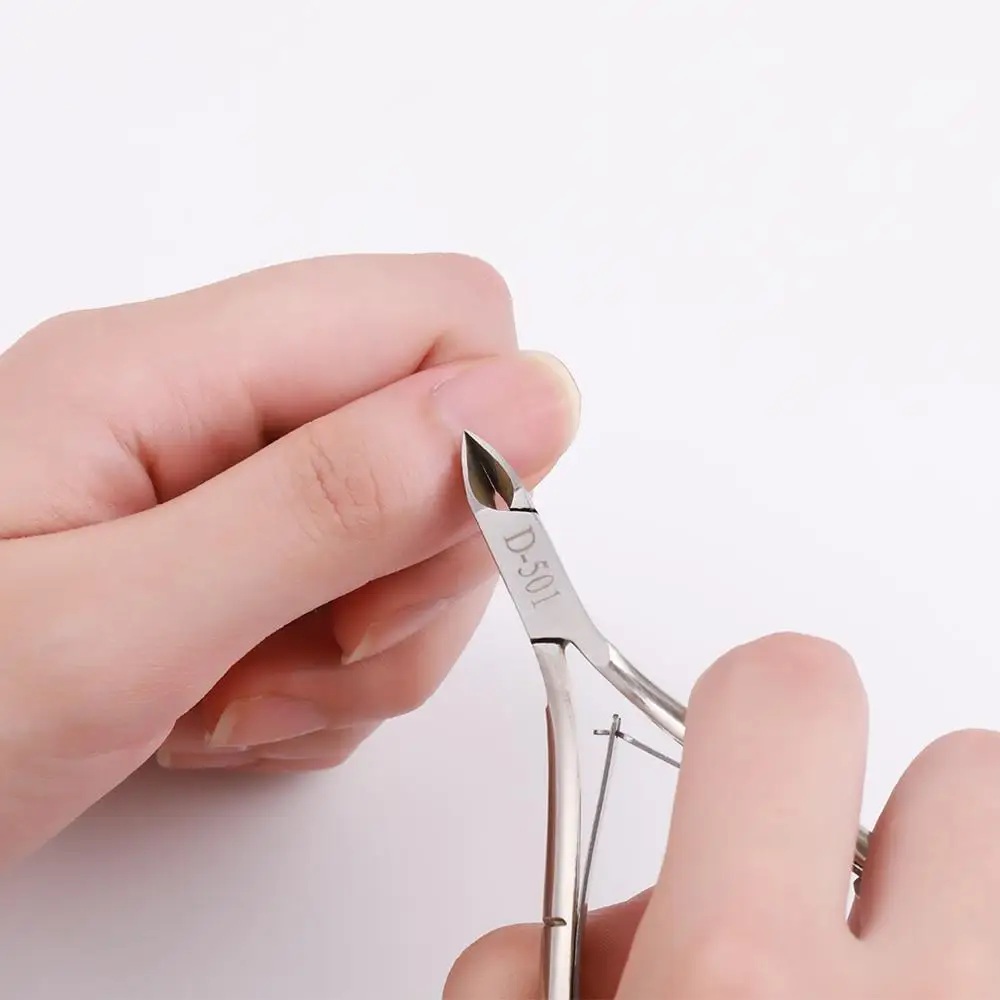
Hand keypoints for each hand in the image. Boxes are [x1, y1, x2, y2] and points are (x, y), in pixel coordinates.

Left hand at [0, 253, 579, 867]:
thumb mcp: (116, 626)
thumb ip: (335, 501)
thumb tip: (534, 399)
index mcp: (171, 368)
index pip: (446, 316)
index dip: (478, 445)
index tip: (402, 573)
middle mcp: (206, 405)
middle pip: (442, 442)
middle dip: (410, 582)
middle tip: (301, 656)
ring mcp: (221, 486)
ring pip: (413, 543)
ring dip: (361, 652)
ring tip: (228, 702)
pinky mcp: (232, 559)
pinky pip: (361, 610)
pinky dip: (321, 685)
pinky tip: (218, 712)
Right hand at [446, 633, 999, 997]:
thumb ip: (531, 969)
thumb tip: (575, 938)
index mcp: (742, 983)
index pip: (788, 696)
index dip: (758, 700)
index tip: (741, 740)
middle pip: (964, 774)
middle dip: (884, 820)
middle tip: (817, 904)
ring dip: (951, 906)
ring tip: (879, 980)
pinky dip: (972, 971)